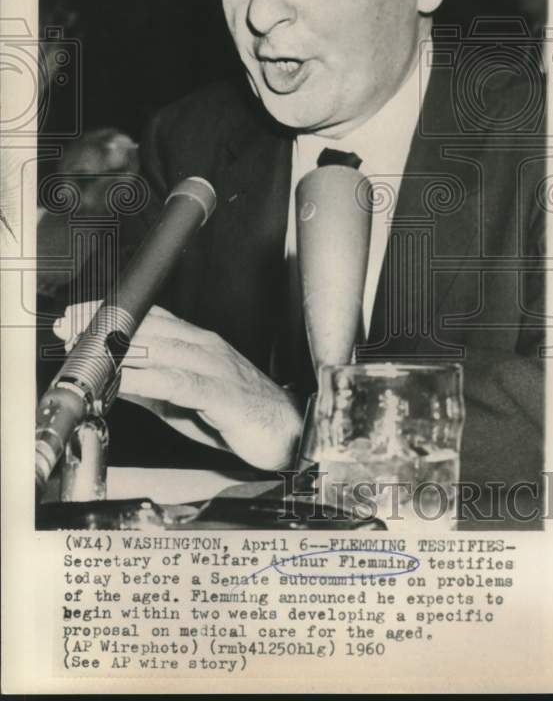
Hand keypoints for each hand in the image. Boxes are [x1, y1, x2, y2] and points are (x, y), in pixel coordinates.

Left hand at [53, 302, 301, 470]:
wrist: (289, 433)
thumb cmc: (240, 416)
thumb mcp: (184, 401)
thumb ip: (150, 387)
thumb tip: (112, 381)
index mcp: (198, 344)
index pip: (150, 318)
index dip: (111, 314)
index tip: (75, 316)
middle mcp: (206, 347)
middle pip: (149, 328)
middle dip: (105, 327)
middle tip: (67, 327)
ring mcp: (216, 368)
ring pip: (161, 350)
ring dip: (118, 349)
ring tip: (84, 350)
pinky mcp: (223, 394)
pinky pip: (178, 383)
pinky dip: (145, 379)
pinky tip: (121, 381)